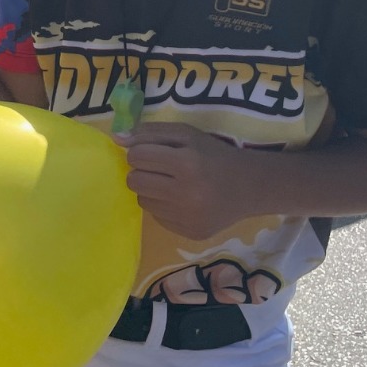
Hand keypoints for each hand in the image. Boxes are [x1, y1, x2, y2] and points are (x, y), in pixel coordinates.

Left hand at [124, 123, 253, 239]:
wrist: (250, 186)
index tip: (152, 153)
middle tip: (160, 170)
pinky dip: (163, 207)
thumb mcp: (186, 134)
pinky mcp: (190, 233)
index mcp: (186, 163)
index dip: (140, 152)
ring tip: (173, 185)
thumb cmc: (214, 154)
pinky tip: (183, 200)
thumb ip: (149, 132)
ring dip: (151, 191)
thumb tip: (116, 138)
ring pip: (142, 201)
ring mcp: (188, 217)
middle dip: (142, 172)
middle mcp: (186, 193)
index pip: (136, 157)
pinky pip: (156, 218)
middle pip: (134, 181)